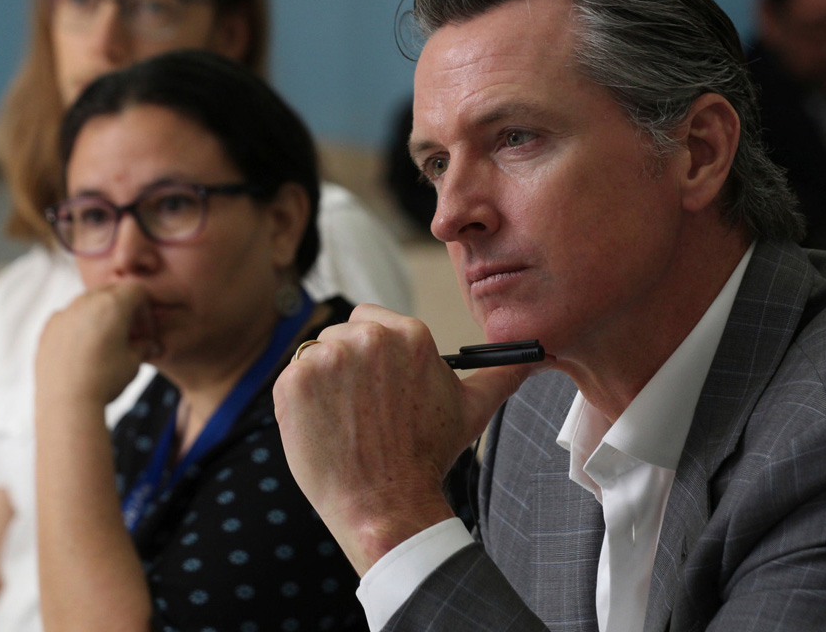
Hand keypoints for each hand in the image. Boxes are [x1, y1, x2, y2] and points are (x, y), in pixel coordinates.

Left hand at [36, 281, 159, 407]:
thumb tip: (149, 345)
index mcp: (112, 304)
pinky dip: (79, 326)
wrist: (66, 403)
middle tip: (129, 335)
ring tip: (106, 343)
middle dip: (124, 309)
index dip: (146, 311)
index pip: (137, 291)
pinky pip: (68, 318)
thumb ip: (144, 346)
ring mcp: (63, 314)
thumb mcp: (135, 362)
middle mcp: (86, 302)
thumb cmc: (105, 380)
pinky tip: (84, 351)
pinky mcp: (47, 329)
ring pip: (88, 302)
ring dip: (101, 316)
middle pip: (111, 292)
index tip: (145, 333)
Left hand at [273, 303, 542, 574]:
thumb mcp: (472, 408)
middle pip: (342, 336)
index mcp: (410, 332)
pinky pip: (290, 377)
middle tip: (364, 411)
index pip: (372, 321)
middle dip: (348, 368)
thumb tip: (534, 358)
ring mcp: (327, 357)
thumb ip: (501, 375)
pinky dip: (300, 402)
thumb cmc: (428, 456)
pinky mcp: (294, 381)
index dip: (372, 357)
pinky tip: (323, 427)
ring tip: (346, 421)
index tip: (378, 389)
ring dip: (324, 383)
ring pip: (316, 354)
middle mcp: (368, 337)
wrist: (386, 503)